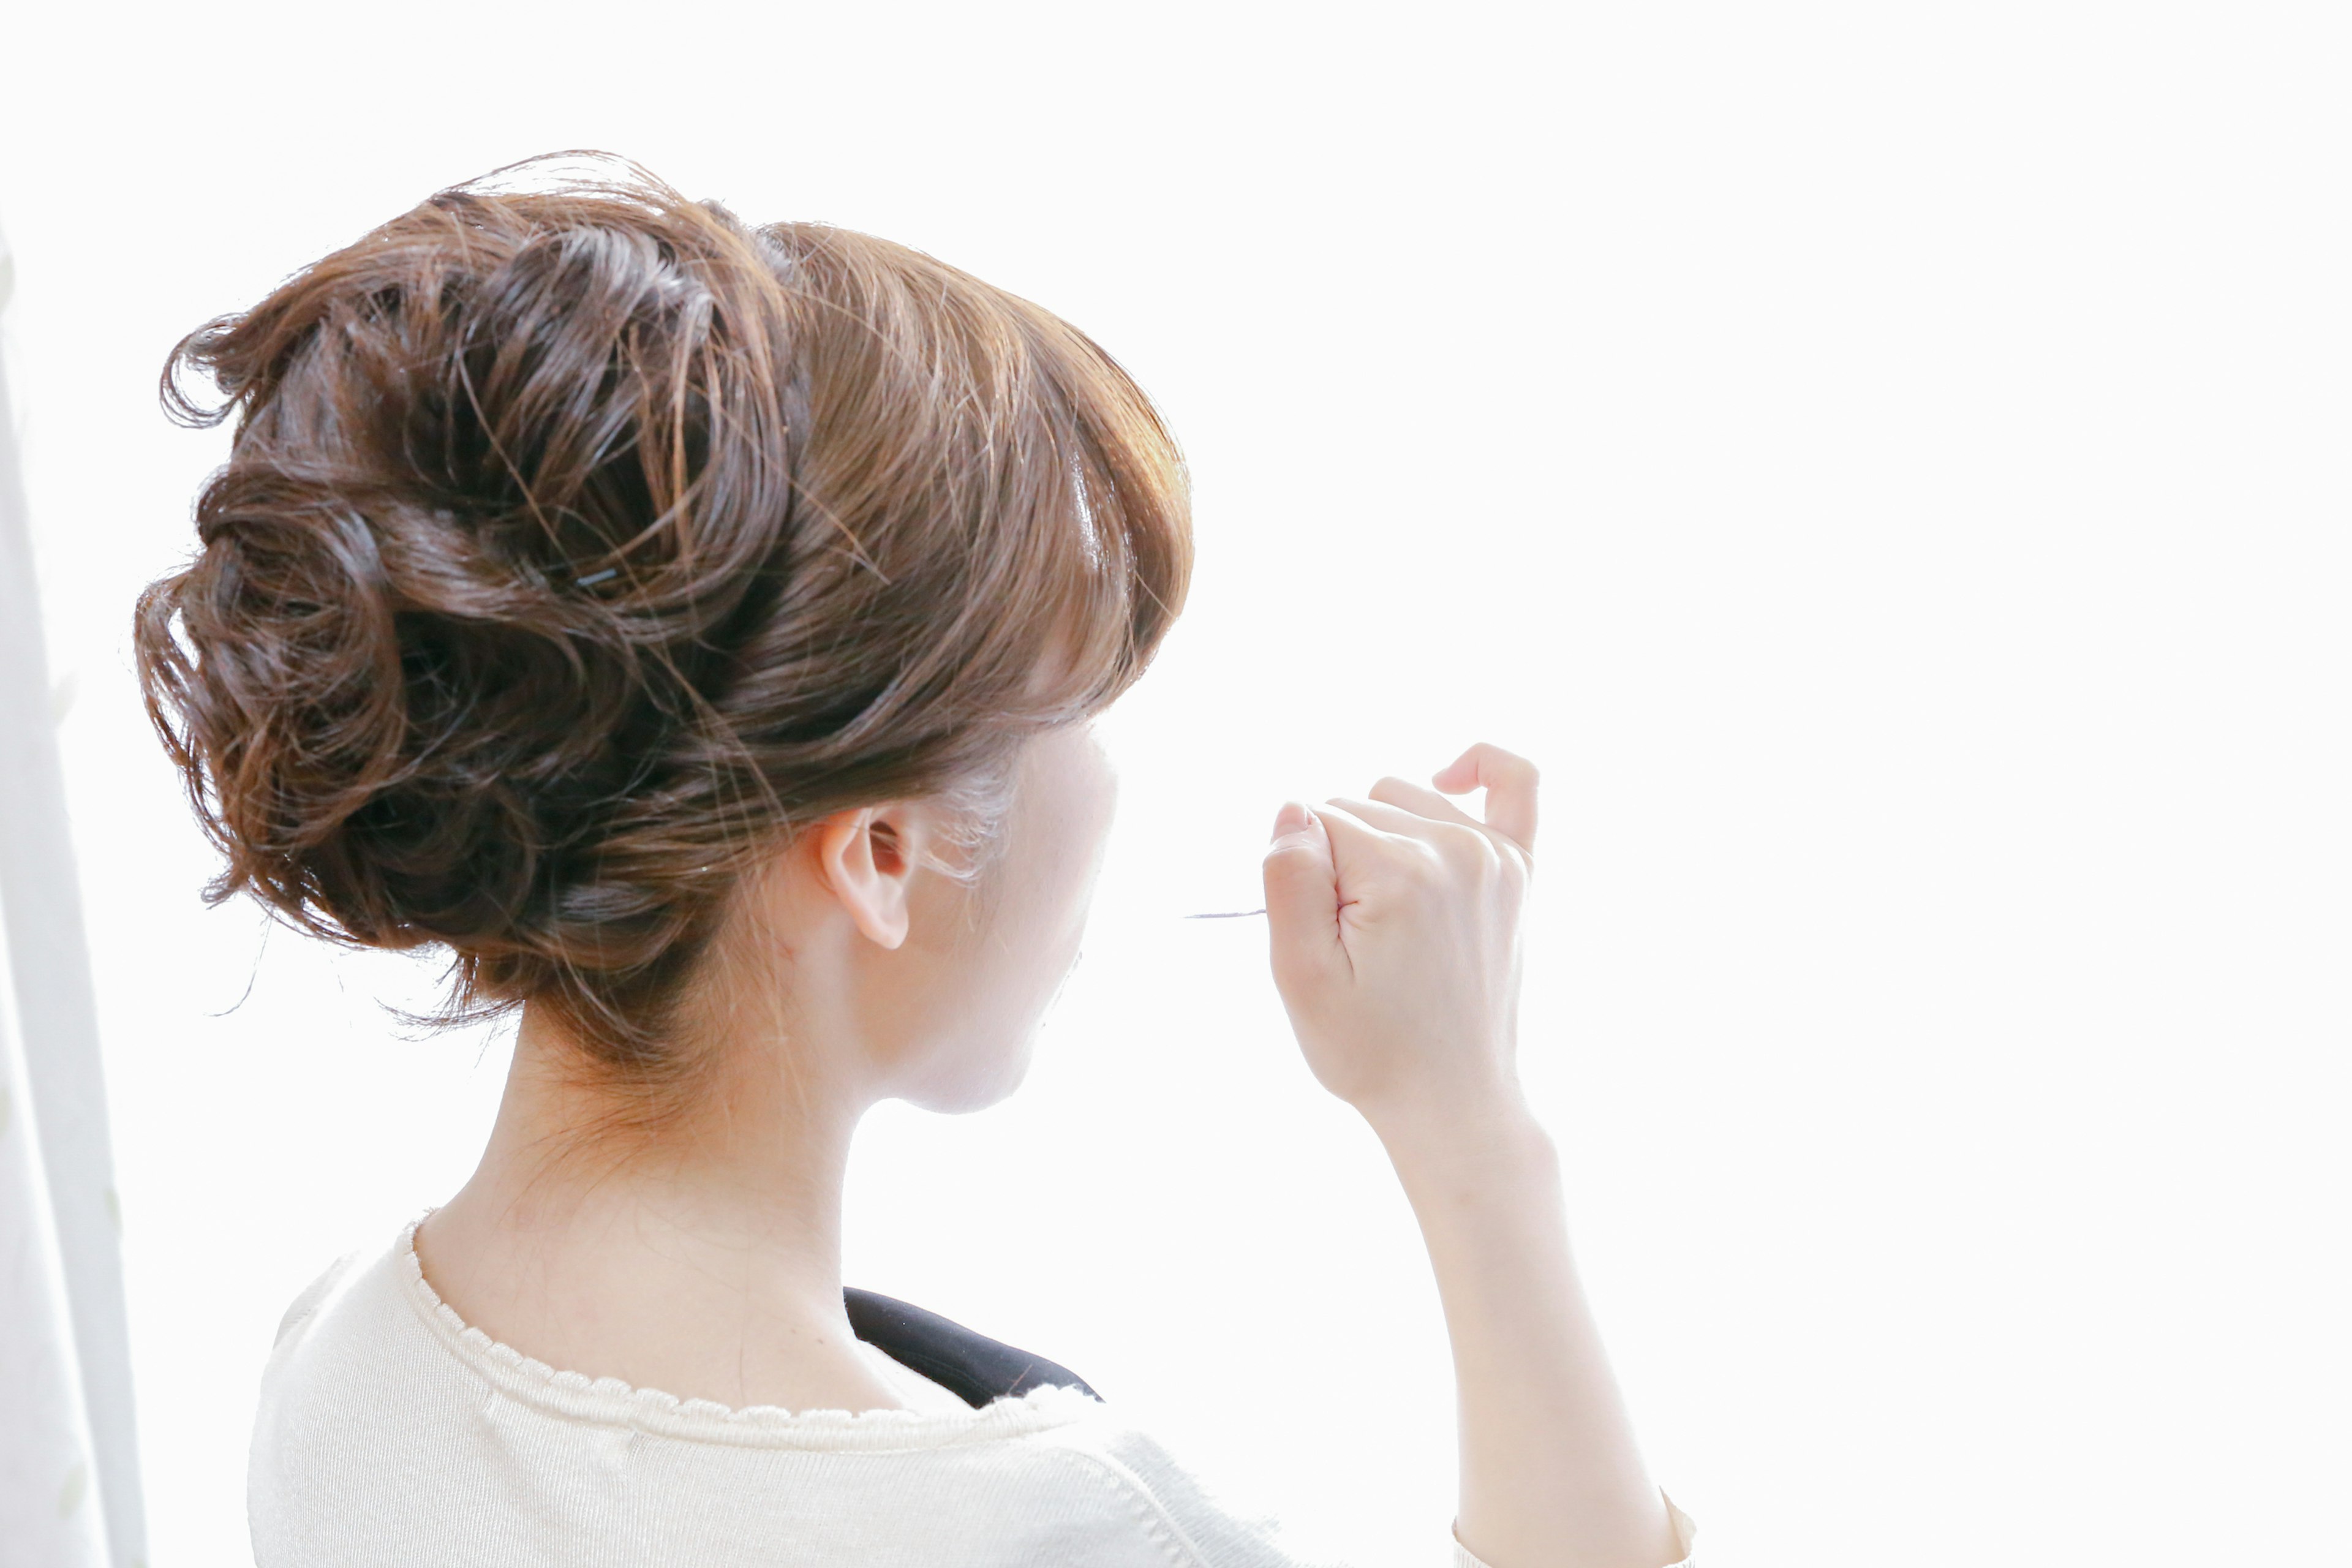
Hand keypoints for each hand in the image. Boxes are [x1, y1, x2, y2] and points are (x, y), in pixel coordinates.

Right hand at [1262, 742, 1538, 1140]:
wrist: (1452, 1101)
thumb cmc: (1370, 1049)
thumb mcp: (1301, 978)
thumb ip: (1289, 880)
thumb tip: (1294, 809)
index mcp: (1402, 873)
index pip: (1313, 824)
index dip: (1301, 879)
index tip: (1325, 940)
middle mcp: (1456, 850)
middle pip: (1354, 811)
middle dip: (1336, 866)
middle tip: (1356, 946)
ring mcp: (1495, 856)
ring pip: (1399, 802)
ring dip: (1379, 842)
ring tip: (1387, 918)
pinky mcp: (1519, 869)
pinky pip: (1517, 783)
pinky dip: (1481, 766)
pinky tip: (1450, 776)